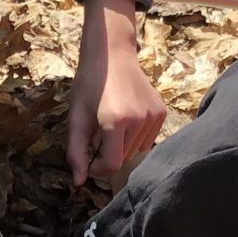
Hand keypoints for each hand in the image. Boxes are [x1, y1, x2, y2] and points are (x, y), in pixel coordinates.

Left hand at [67, 0, 167, 185]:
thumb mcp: (76, 118)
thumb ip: (76, 152)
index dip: (97, 168)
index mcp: (116, 121)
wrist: (112, 54)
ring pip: (135, 152)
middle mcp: (139, 120)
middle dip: (107, 154)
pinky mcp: (161, 113)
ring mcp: (153, 117)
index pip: (111, 165)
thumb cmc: (89, 85)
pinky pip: (147, 141)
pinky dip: (134, 138)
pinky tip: (125, 119)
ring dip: (121, 147)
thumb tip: (78, 182)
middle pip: (123, 159)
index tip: (88, 157)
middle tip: (97, 134)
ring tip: (110, 124)